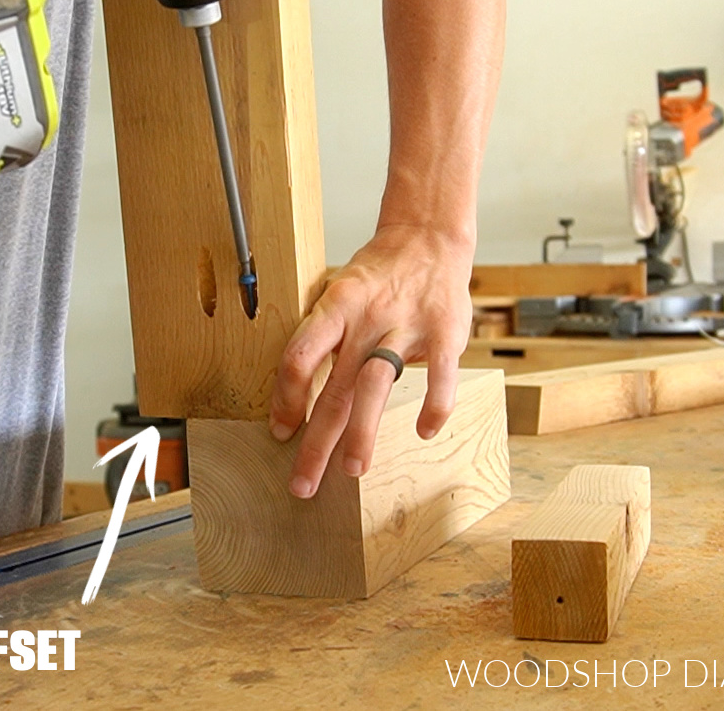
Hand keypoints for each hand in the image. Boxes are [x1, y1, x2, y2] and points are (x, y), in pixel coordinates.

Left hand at [268, 224, 474, 498]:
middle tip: (302, 485)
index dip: (285, 399)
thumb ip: (321, 337)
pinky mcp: (444, 332)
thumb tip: (291, 389)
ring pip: (377, 386)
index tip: (279, 432)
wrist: (427, 238)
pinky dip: (434, 406)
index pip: (298, 357)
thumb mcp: (337, 293)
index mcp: (334, 308)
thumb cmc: (376, 275)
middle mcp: (365, 319)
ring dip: (362, 433)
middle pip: (333, 388)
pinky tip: (424, 432)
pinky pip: (439, 375)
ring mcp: (405, 325)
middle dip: (315, 442)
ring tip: (351, 471)